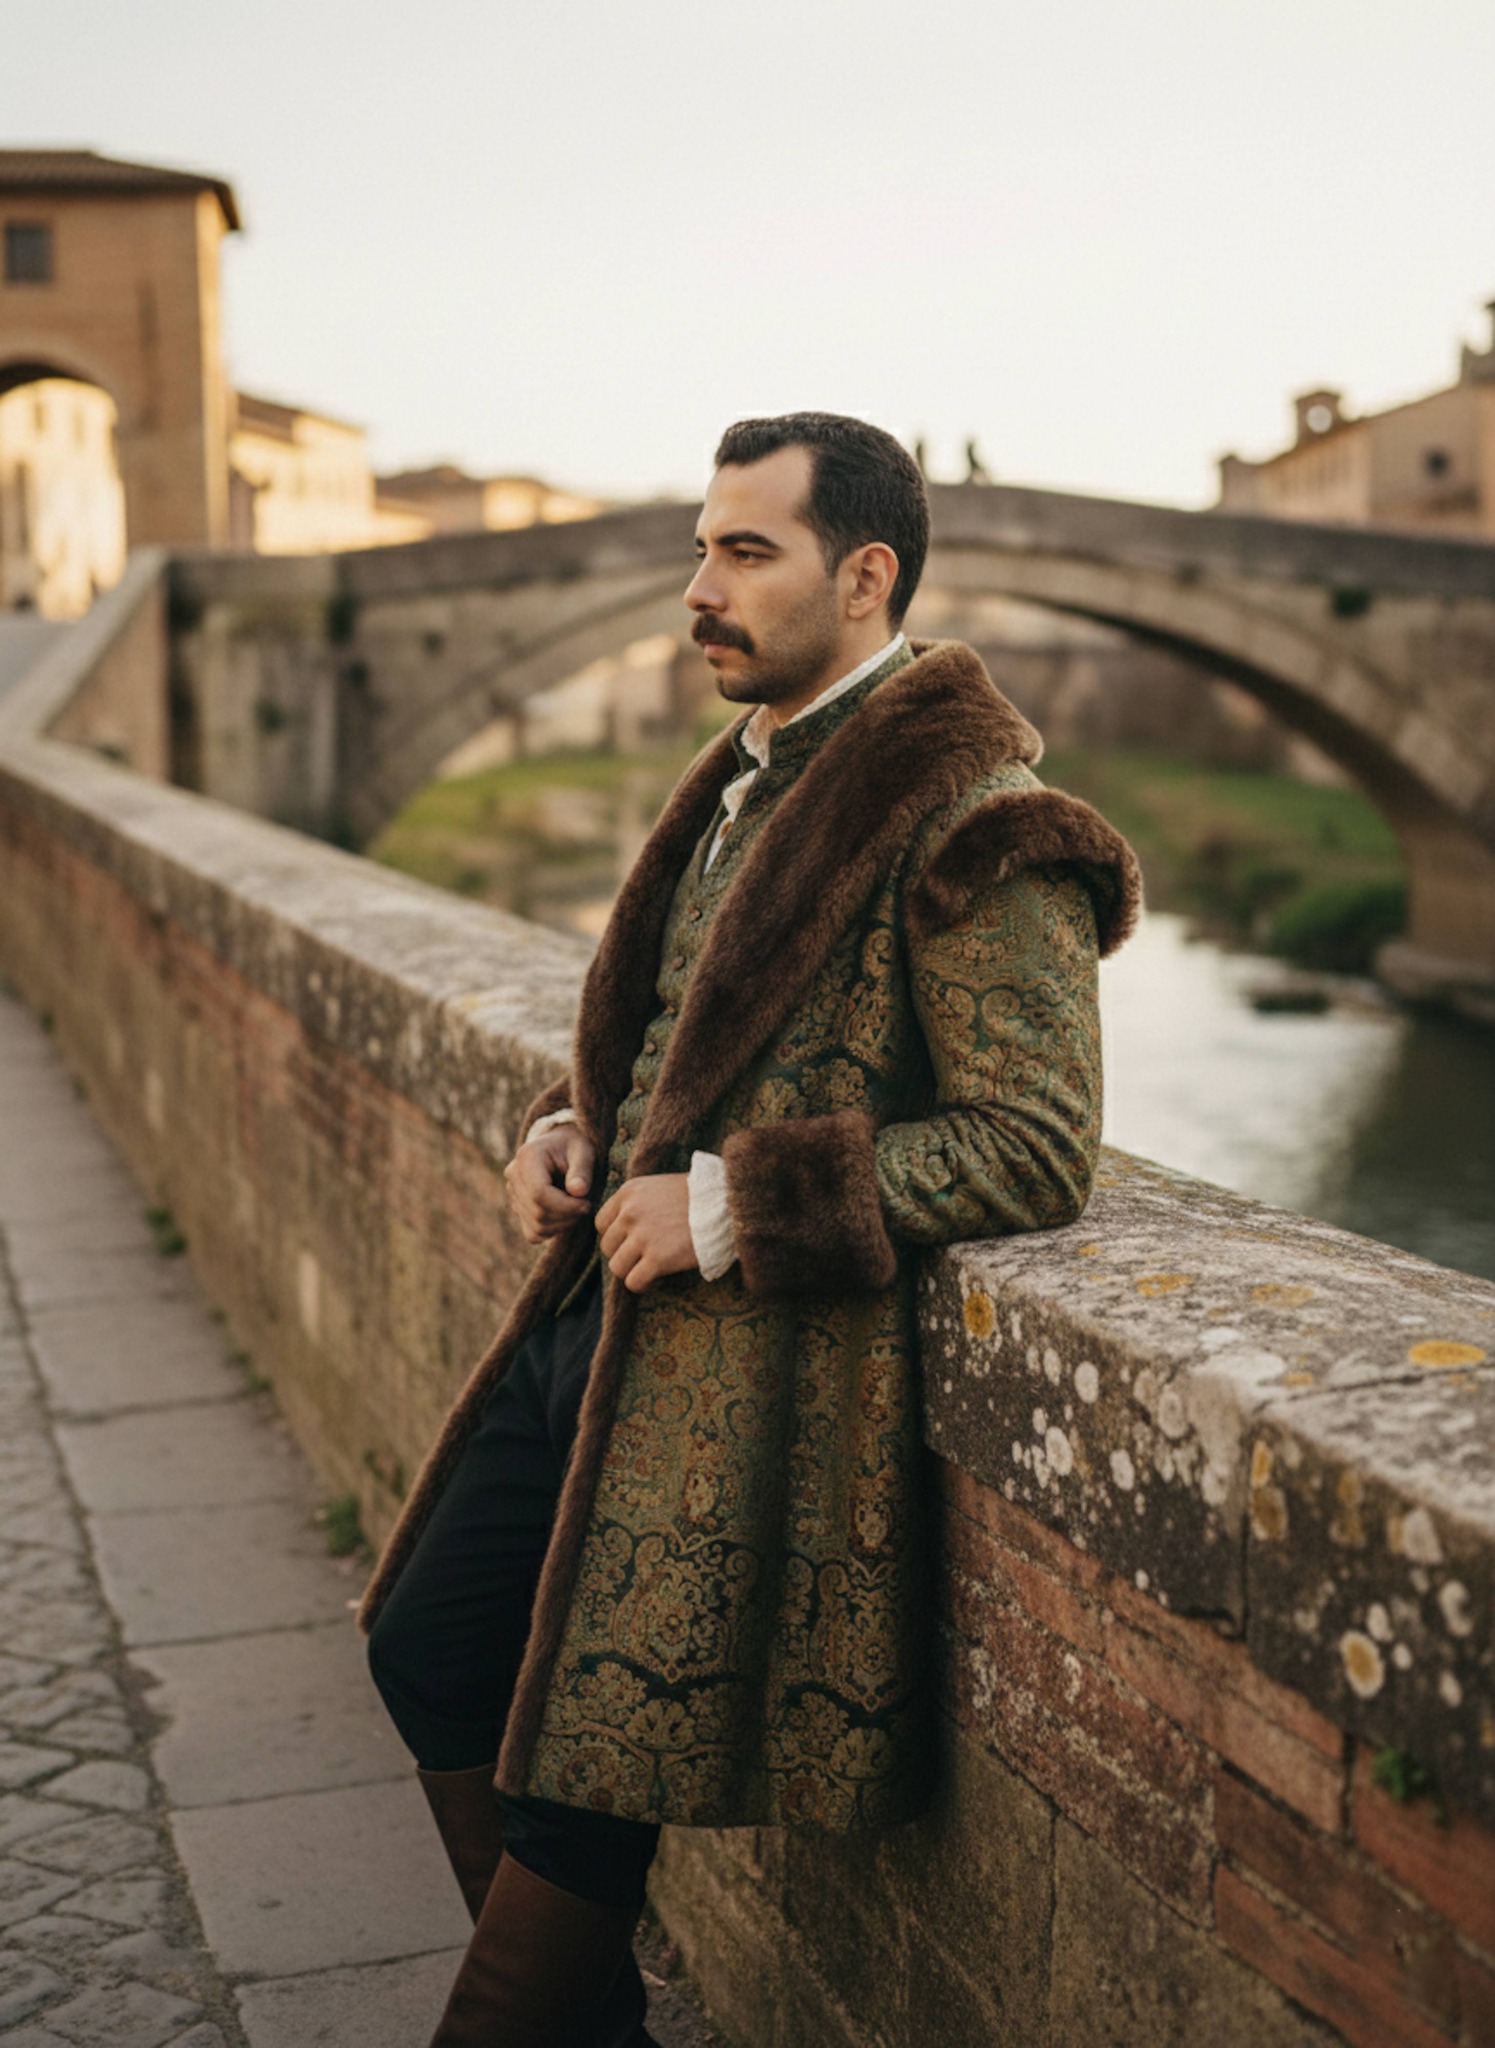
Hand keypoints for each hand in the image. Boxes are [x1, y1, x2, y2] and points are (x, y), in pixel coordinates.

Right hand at [504, 1125, 595, 1244]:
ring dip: (563, 1224)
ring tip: (577, 1208)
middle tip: (586, 1205)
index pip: (539, 1193)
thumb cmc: (573, 1148)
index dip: (566, 1205)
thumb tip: (578, 1191)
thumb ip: (582, 1170)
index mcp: (527, 1157)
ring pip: (536, 1226)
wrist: (560, 1148)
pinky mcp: (517, 1208)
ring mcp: (512, 1193)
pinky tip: (565, 1215)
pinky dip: (552, 1231)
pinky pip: (532, 1234)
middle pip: (538, 1212)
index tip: (587, 1203)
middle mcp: (513, 1175)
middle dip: (568, 1216)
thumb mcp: (583, 1152)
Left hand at [595, 1175, 695, 1292]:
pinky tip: (654, 1280)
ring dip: (631, 1271)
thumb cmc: (699, 1196)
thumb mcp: (660, 1186)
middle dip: (623, 1254)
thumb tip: (623, 1228)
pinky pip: (633, 1282)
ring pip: (617, 1267)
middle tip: (643, 1256)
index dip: (615, 1236)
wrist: (726, 1205)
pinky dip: (642, 1285)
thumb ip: (638, 1203)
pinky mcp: (657, 1259)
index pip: (601, 1223)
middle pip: (607, 1247)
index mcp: (629, 1192)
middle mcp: (630, 1213)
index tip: (631, 1241)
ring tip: (648, 1269)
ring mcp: (642, 1237)